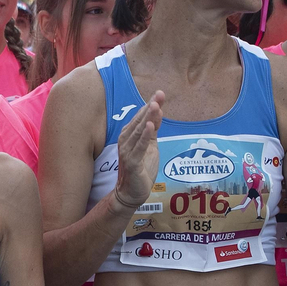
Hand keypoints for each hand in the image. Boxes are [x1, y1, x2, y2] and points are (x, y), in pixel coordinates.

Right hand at [112, 92, 163, 208]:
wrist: (132, 192)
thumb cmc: (140, 168)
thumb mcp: (150, 145)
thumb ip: (153, 129)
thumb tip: (158, 110)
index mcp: (130, 135)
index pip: (141, 116)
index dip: (151, 104)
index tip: (160, 93)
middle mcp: (126, 140)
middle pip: (139, 121)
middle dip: (150, 108)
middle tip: (159, 95)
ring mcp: (127, 151)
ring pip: (139, 132)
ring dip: (147, 118)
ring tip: (155, 106)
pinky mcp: (131, 162)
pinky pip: (139, 148)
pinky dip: (144, 137)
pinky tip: (150, 127)